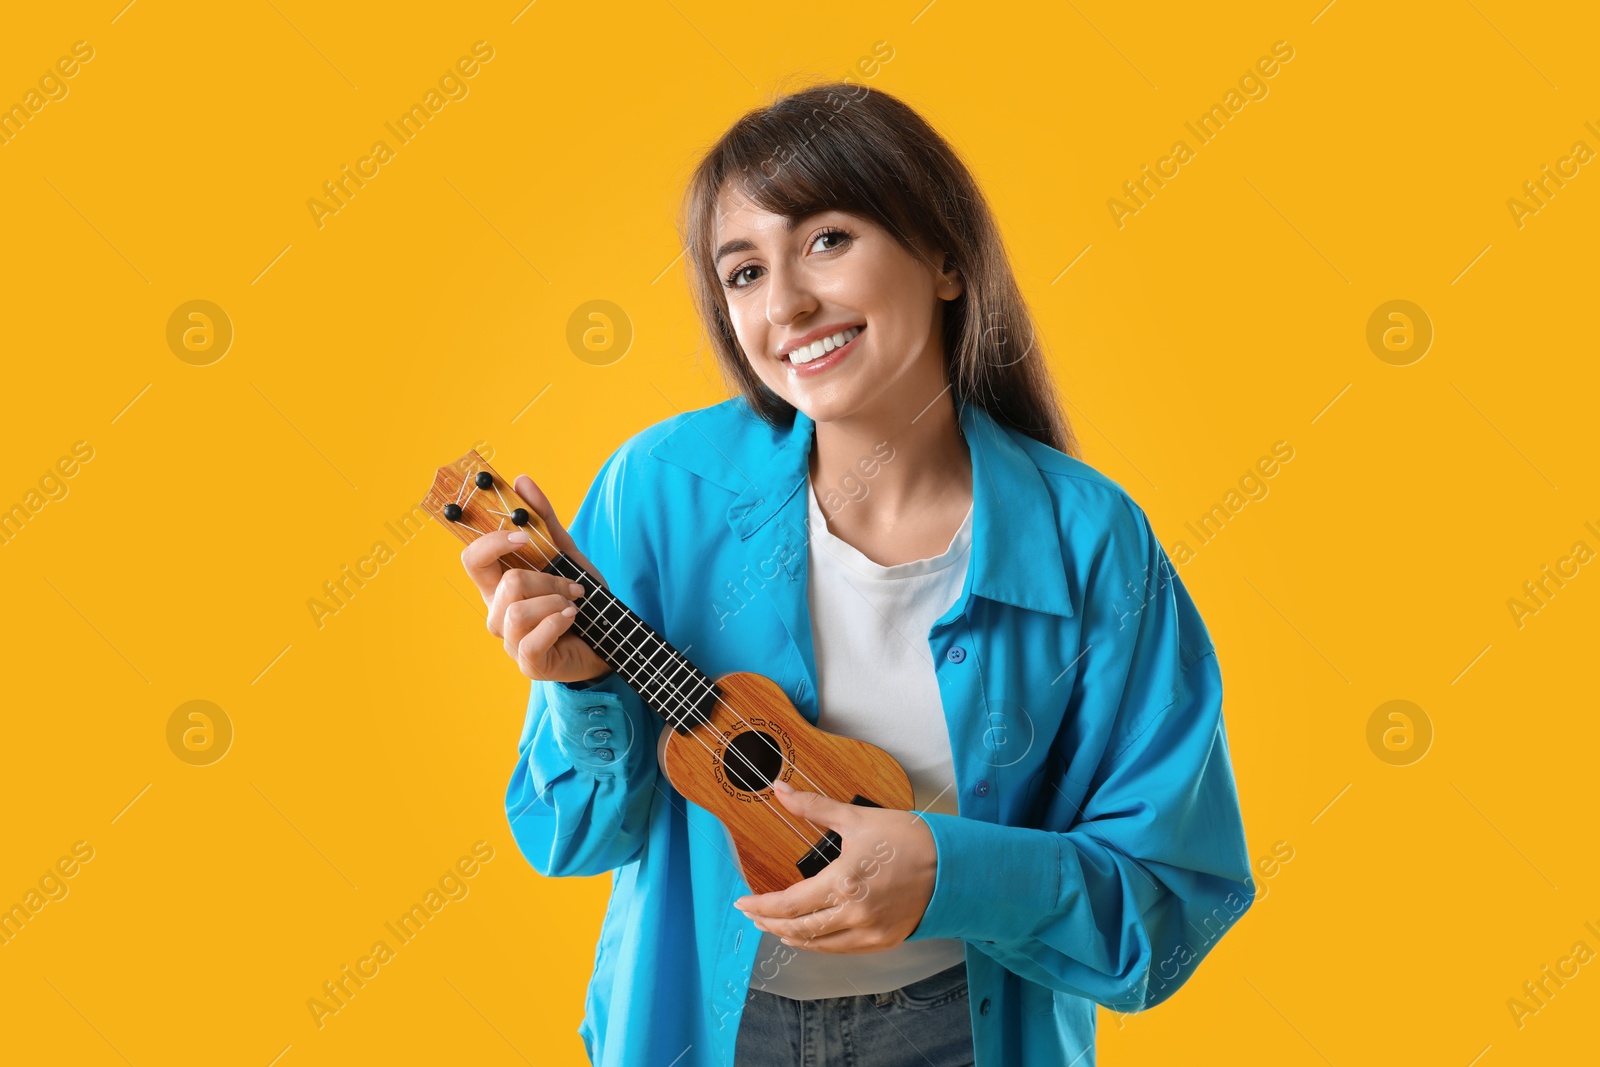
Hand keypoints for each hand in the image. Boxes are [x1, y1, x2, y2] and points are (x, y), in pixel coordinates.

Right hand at [459, 474, 612, 683]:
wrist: (610, 638)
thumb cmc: (580, 599)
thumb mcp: (567, 554)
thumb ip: (545, 520)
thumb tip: (521, 480)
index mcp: (498, 584)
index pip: (472, 558)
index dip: (492, 542)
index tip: (523, 535)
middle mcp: (497, 611)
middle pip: (503, 581)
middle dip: (546, 577)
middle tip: (570, 583)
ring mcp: (509, 640)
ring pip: (518, 610)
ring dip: (556, 601)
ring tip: (573, 605)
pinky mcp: (527, 663)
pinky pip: (532, 640)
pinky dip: (557, 624)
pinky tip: (571, 619)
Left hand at [733, 779, 937, 953]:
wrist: (953, 865)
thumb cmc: (908, 838)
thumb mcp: (857, 818)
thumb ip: (813, 806)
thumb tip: (780, 789)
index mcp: (844, 883)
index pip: (788, 904)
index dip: (760, 906)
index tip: (742, 902)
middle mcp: (854, 914)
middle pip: (797, 929)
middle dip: (769, 923)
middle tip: (752, 914)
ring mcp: (869, 932)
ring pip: (817, 944)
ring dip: (790, 936)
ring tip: (774, 925)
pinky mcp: (883, 941)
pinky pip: (839, 949)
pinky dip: (817, 943)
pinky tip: (808, 935)